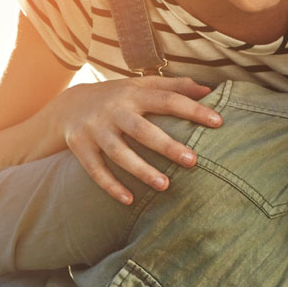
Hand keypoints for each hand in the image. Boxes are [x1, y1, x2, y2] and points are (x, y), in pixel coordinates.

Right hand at [49, 76, 221, 203]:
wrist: (68, 105)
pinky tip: (129, 200)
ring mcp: (95, 129)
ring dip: (141, 170)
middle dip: (166, 145)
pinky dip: (110, 186)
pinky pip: (95, 170)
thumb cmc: (118, 98)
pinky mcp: (80, 147)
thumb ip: (173, 87)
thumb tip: (208, 90)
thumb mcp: (141, 86)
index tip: (219, 122)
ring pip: (118, 152)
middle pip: (142, 129)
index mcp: (133, 94)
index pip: (167, 99)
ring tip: (165, 185)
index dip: (193, 109)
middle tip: (193, 161)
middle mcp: (113, 110)